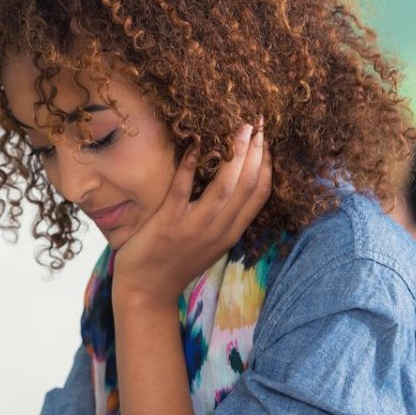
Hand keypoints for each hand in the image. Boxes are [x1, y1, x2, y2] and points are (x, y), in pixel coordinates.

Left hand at [111, 122, 270, 303]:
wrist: (147, 291)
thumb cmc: (176, 262)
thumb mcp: (210, 242)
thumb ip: (223, 217)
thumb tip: (232, 180)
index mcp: (232, 232)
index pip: (260, 193)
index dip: (268, 163)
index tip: (268, 139)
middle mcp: (219, 229)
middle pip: (248, 185)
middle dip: (257, 151)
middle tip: (259, 122)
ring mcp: (194, 227)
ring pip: (224, 188)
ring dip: (234, 155)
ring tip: (239, 129)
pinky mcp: (168, 225)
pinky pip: (182, 191)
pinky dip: (190, 167)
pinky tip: (196, 146)